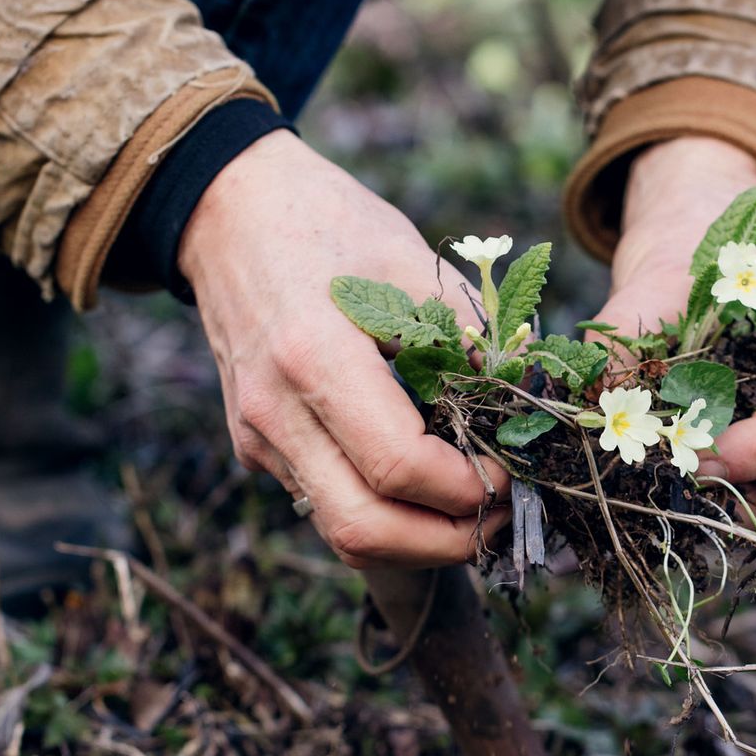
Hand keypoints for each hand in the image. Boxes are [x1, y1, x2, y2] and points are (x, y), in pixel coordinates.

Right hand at [178, 131, 509, 567]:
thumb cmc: (326, 222)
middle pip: (364, 529)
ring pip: (341, 533)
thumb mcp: (409, 258)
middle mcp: (275, 411)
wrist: (227, 213)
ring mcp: (259, 436)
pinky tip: (427, 484)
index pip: (398, 467)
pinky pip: (326, 503)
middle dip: (446, 543)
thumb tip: (528, 396)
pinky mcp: (257, 445)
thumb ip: (472, 331)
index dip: (466, 488)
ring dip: (416, 542)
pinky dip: (385, 514)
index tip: (510, 470)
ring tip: (472, 511)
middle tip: (498, 517)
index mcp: (314, 356)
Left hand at [597, 137, 755, 489]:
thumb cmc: (693, 260)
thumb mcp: (655, 284)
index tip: (695, 462)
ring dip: (718, 502)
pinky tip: (661, 485)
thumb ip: (621, 338)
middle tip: (663, 489)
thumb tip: (587, 402)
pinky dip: (709, 497)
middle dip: (732, 490)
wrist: (698, 254)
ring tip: (655, 489)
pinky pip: (751, 494)